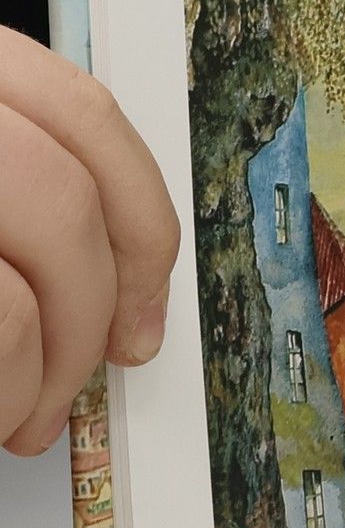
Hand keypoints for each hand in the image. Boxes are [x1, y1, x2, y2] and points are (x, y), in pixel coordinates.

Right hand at [0, 26, 180, 455]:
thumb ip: (19, 177)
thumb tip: (107, 281)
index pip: (86, 112)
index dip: (140, 217)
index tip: (147, 300)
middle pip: (66, 200)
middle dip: (96, 309)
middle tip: (87, 377)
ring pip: (24, 290)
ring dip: (41, 373)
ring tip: (21, 414)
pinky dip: (0, 387)